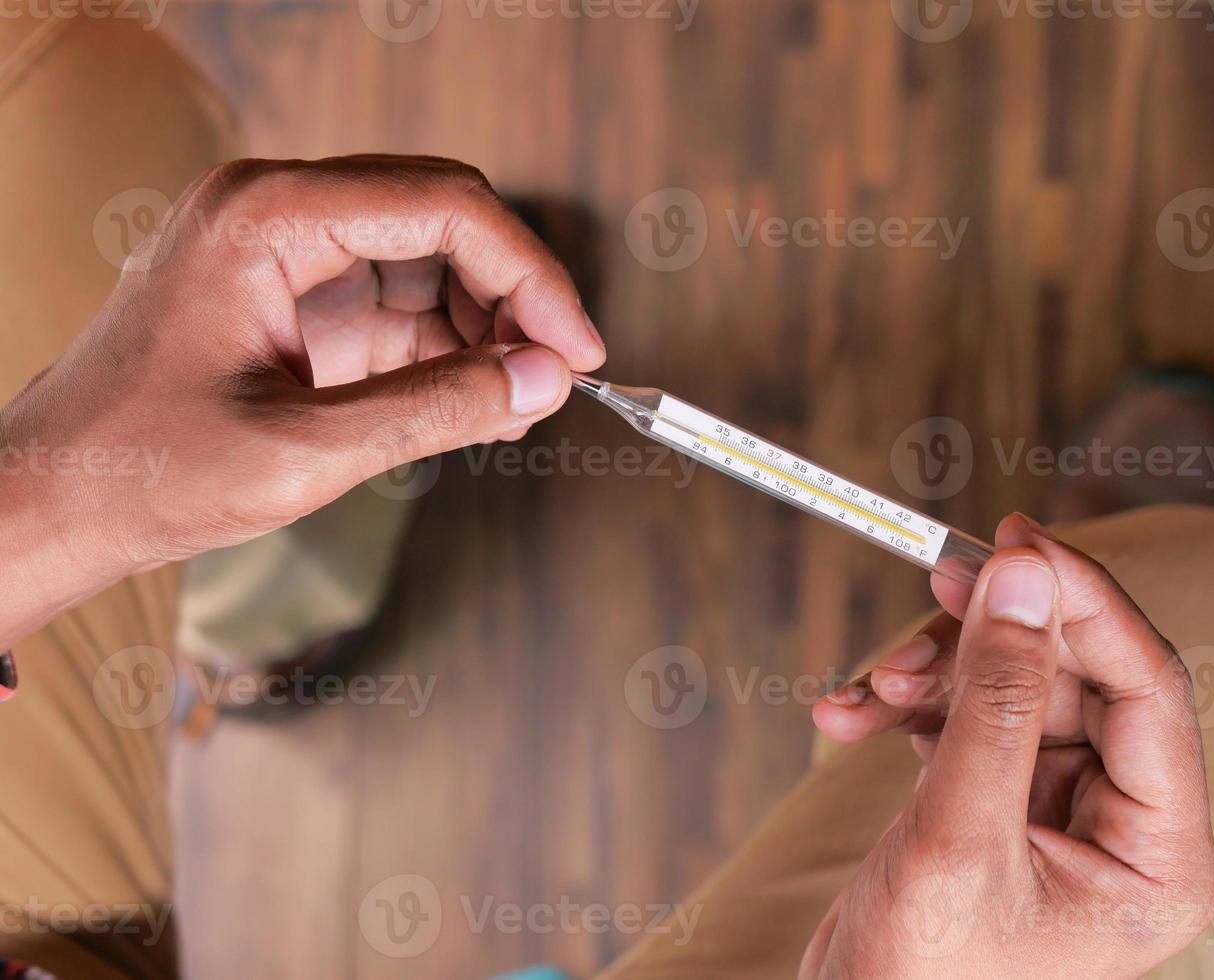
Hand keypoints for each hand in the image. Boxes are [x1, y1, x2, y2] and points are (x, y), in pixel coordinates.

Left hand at [0, 156, 603, 646]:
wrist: (55, 501)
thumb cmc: (146, 470)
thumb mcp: (307, 451)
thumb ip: (438, 409)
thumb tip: (545, 381)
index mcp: (268, 216)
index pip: (443, 207)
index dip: (530, 275)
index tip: (577, 348)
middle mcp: (277, 212)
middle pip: (443, 220)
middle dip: (514, 296)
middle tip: (555, 377)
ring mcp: (285, 252)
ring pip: (428, 259)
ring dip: (485, 323)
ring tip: (517, 399)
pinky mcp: (293, 298)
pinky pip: (397, 301)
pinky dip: (446, 345)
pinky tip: (475, 395)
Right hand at [805, 514, 1213, 978]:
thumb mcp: (959, 834)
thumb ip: (996, 701)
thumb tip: (1022, 575)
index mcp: (1161, 856)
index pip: (1148, 686)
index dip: (1085, 600)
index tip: (1015, 539)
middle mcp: (1128, 828)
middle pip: (1077, 675)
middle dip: (989, 637)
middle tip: (932, 582)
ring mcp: (1065, 815)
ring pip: (1018, 686)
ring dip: (937, 673)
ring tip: (869, 688)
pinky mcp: (1007, 805)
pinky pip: (972, 720)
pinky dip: (912, 708)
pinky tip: (852, 717)